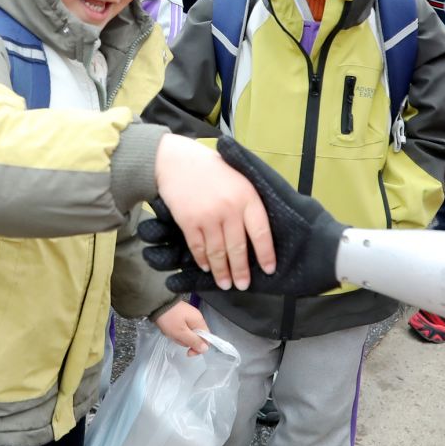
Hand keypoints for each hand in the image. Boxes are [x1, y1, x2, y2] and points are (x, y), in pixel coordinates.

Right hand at [142, 136, 344, 296]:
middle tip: (243, 285)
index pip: (261, 232)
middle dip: (241, 271)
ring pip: (218, 252)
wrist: (175, 160)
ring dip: (221, 272)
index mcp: (247, 196)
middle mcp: (230, 209)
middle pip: (238, 248)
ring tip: (225, 284)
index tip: (269, 270)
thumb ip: (248, 200)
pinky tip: (207, 268)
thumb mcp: (238, 176)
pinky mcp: (188, 222)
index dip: (266, 254)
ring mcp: (208, 216)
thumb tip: (259, 230)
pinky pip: (198, 248)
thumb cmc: (210, 167)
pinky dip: (203, 261)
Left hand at [152, 301, 210, 355]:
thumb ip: (194, 341)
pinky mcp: (181, 316)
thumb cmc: (169, 318)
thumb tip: (205, 349)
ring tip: (169, 331)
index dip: (199, 347)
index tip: (189, 352)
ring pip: (187, 333)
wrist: (156, 303)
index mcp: (199, 321)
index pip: (206, 338)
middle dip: (185, 340)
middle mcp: (196, 318)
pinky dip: (175, 331)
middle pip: (196, 337)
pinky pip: (181, 328)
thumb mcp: (181, 332)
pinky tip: (168, 328)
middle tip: (175, 336)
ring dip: (178, 336)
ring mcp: (188, 316)